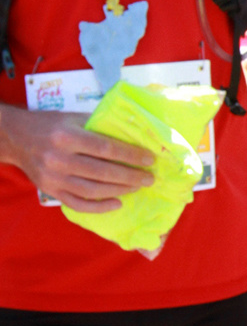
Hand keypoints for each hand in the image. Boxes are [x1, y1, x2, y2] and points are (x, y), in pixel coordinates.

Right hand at [0, 106, 154, 212]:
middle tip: (149, 178)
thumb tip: (134, 133)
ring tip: (137, 187)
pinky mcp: (51, 191)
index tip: (149, 159)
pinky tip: (117, 203)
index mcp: (67, 137)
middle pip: (102, 172)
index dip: (130, 155)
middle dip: (130, 176)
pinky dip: (99, 207)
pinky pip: (78, 204)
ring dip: (119, 190)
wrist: (17, 138)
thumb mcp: (74, 118)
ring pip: (92, 190)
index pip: (106, 148)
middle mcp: (59, 159)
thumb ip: (100, 126)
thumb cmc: (51, 125)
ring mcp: (54, 178)